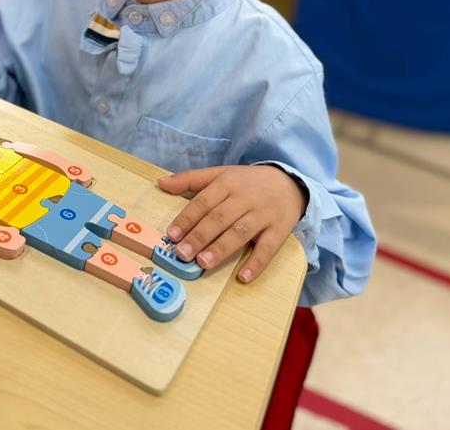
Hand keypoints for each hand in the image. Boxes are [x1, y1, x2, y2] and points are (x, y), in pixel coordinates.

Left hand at [158, 165, 307, 282]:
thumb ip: (191, 179)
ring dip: (221, 248)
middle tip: (182, 253)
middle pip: (219, 218)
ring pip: (240, 232)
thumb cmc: (247, 182)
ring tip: (203, 263)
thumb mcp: (221, 174)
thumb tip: (160, 183)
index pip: (204, 201)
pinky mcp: (279, 230)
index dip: (187, 219)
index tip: (171, 235)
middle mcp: (245, 198)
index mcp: (227, 183)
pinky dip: (256, 263)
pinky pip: (267, 248)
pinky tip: (242, 276)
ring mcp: (263, 215)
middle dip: (199, 236)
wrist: (289, 182)